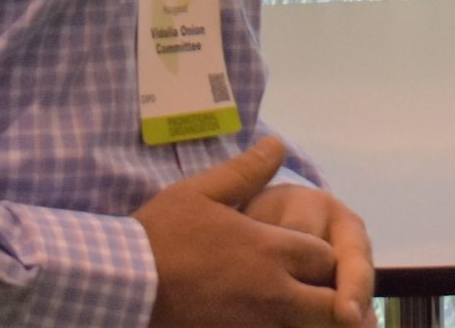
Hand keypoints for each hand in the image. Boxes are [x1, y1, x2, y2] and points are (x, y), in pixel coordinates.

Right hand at [133, 136, 350, 327]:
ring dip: (306, 320)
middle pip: (331, 305)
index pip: (328, 258)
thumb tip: (278, 143)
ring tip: (292, 310)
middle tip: (312, 293)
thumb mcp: (201, 191)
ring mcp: (256, 325)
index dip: (326, 258)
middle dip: (328, 299)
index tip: (310, 258)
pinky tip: (261, 321)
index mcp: (271, 249)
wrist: (123, 284)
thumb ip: (247, 170)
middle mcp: (274, 292)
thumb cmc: (161, 234)